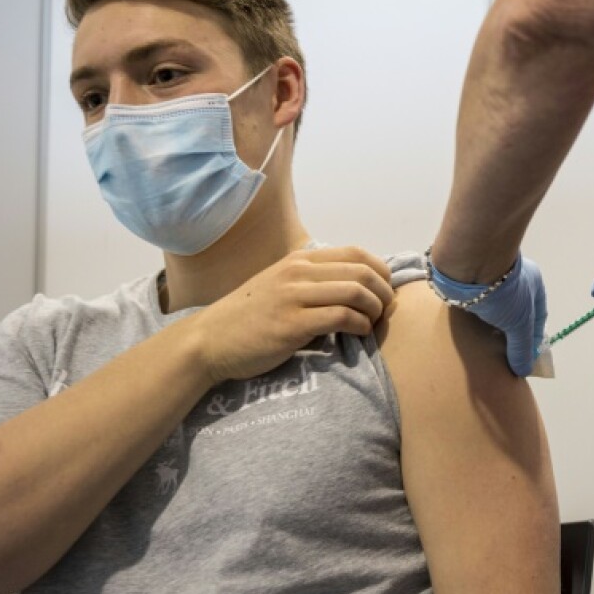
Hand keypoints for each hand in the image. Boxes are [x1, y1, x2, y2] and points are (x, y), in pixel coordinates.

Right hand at [191, 246, 395, 383]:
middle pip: (362, 272)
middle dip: (383, 292)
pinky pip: (341, 317)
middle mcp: (298, 272)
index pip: (356, 253)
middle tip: (384, 311)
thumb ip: (313, 281)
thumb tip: (357, 286)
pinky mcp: (292, 324)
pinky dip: (359, 326)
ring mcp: (294, 296)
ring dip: (374, 310)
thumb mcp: (281, 285)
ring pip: (356, 292)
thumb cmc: (250, 316)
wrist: (209, 340)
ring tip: (371, 324)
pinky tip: (358, 334)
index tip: (384, 290)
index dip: (381, 271)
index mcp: (299, 260)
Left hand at [426, 253, 546, 376]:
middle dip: (511, 334)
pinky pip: (478, 304)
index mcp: (534, 283)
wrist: (470, 264)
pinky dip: (478, 318)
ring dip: (492, 326)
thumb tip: (524, 370)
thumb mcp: (519, 324)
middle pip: (516, 312)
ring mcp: (491, 278)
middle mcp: (515, 278)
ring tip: (486, 346)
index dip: (533, 339)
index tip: (526, 358)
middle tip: (505, 355)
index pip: (538, 316)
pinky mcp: (471, 280)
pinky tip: (472, 330)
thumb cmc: (505, 292)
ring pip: (496, 308)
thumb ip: (521, 348)